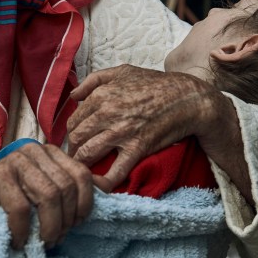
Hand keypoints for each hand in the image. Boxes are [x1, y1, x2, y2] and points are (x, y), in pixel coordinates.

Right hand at [0, 143, 94, 251]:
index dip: (84, 204)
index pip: (82, 174)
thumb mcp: (44, 190)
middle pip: (66, 187)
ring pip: (48, 197)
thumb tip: (109, 188)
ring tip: (41, 242)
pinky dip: (23, 231)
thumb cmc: (9, 199)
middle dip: (65, 220)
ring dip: (48, 228)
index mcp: (49, 151)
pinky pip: (22, 209)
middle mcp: (34, 150)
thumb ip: (72, 186)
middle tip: (55, 239)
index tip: (75, 224)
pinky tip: (19, 241)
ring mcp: (15, 160)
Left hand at [67, 65, 240, 193]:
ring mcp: (121, 133)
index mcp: (101, 96)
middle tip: (75, 157)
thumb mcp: (121, 71)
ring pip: (87, 154)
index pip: (73, 121)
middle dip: (72, 150)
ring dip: (80, 164)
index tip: (74, 141)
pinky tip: (96, 185)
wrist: (186, 98)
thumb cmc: (153, 83)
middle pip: (76, 138)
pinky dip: (102, 182)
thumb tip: (73, 95)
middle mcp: (107, 114)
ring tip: (81, 169)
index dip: (71, 133)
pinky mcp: (137, 149)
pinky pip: (115, 172)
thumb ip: (93, 80)